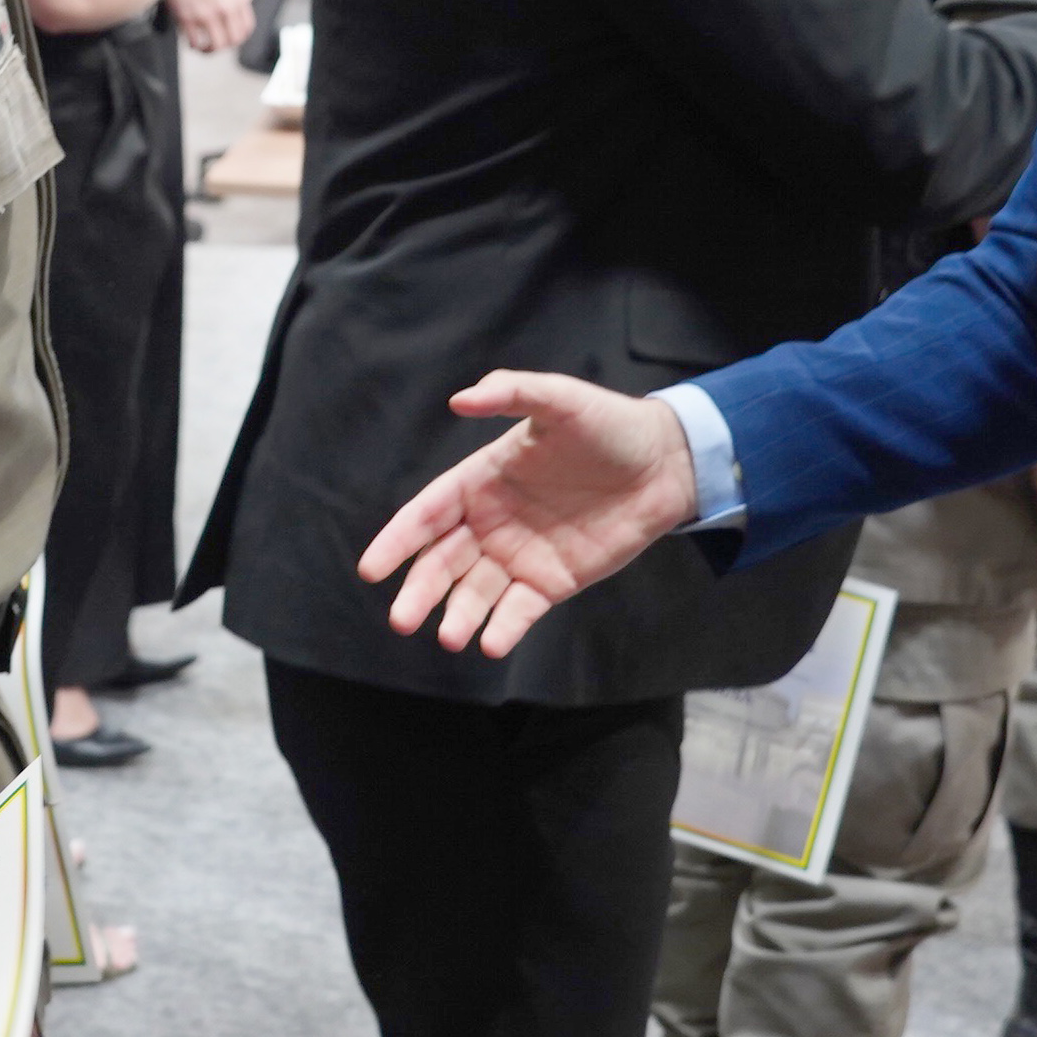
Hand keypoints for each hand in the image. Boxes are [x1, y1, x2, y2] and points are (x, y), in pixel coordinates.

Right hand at [166, 0, 255, 53]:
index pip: (247, 28)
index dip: (240, 36)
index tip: (232, 37)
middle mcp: (225, 9)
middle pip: (233, 40)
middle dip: (226, 46)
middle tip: (217, 44)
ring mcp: (206, 14)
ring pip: (216, 45)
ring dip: (210, 50)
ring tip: (203, 48)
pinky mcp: (187, 17)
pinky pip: (194, 41)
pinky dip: (194, 45)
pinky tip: (191, 42)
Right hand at [355, 371, 699, 656]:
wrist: (665, 464)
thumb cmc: (607, 425)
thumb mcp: (560, 399)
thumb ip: (511, 393)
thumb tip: (459, 400)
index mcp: (481, 480)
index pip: (427, 514)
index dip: (398, 541)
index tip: (371, 569)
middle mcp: (491, 522)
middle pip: (441, 563)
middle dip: (420, 591)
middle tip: (402, 620)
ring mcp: (520, 555)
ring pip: (475, 593)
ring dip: (459, 616)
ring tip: (451, 638)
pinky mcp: (552, 582)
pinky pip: (519, 610)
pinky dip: (504, 628)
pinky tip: (491, 643)